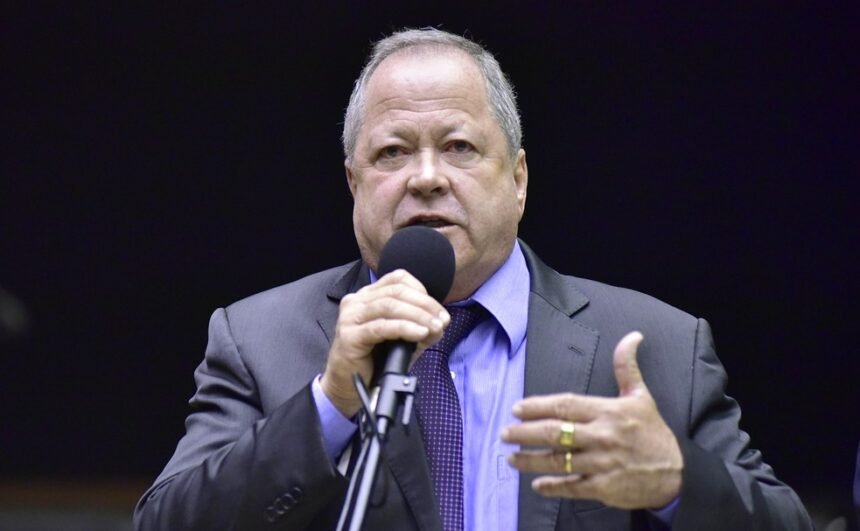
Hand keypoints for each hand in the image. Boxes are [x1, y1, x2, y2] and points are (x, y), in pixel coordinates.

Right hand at [320, 269, 449, 416]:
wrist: (348, 385)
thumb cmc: (373, 360)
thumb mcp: (402, 339)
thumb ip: (420, 327)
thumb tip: (441, 323)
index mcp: (368, 295)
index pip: (398, 279)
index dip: (421, 291)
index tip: (438, 310)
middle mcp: (356, 301)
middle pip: (396, 291)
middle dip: (425, 305)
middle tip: (442, 320)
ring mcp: (350, 317)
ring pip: (389, 306)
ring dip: (418, 315)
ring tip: (434, 327)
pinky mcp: (350, 335)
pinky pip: (382, 327)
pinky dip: (405, 328)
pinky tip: (419, 333)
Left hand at [501, 331, 682, 508]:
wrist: (677, 474)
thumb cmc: (653, 433)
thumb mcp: (641, 396)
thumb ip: (627, 367)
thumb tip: (632, 336)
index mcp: (607, 411)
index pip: (565, 405)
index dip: (537, 407)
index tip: (517, 409)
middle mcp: (602, 436)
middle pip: (554, 433)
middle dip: (525, 433)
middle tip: (505, 433)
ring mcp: (601, 463)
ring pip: (557, 461)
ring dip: (530, 460)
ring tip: (512, 458)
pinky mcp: (604, 487)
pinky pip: (571, 486)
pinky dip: (552, 486)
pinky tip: (537, 484)